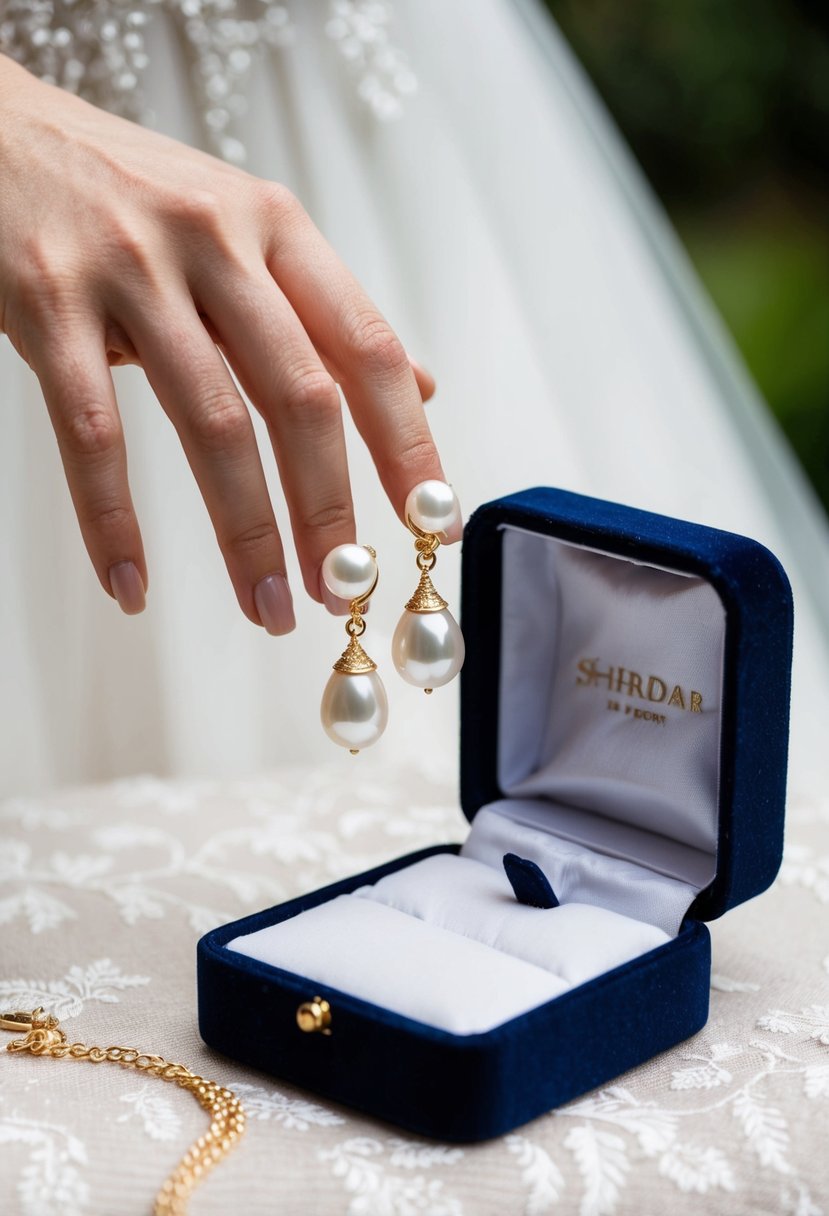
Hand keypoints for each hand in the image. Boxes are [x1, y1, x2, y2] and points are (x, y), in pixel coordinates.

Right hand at [0, 55, 448, 631]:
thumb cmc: (130, 192)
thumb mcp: (246, 229)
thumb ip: (326, 312)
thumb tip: (418, 387)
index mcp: (277, 228)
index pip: (366, 348)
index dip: (408, 444)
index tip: (429, 523)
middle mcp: (217, 243)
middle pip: (300, 398)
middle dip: (329, 512)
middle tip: (341, 590)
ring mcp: (131, 271)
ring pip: (212, 425)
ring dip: (247, 534)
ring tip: (268, 606)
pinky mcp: (49, 303)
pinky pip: (93, 433)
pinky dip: (113, 521)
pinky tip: (131, 583)